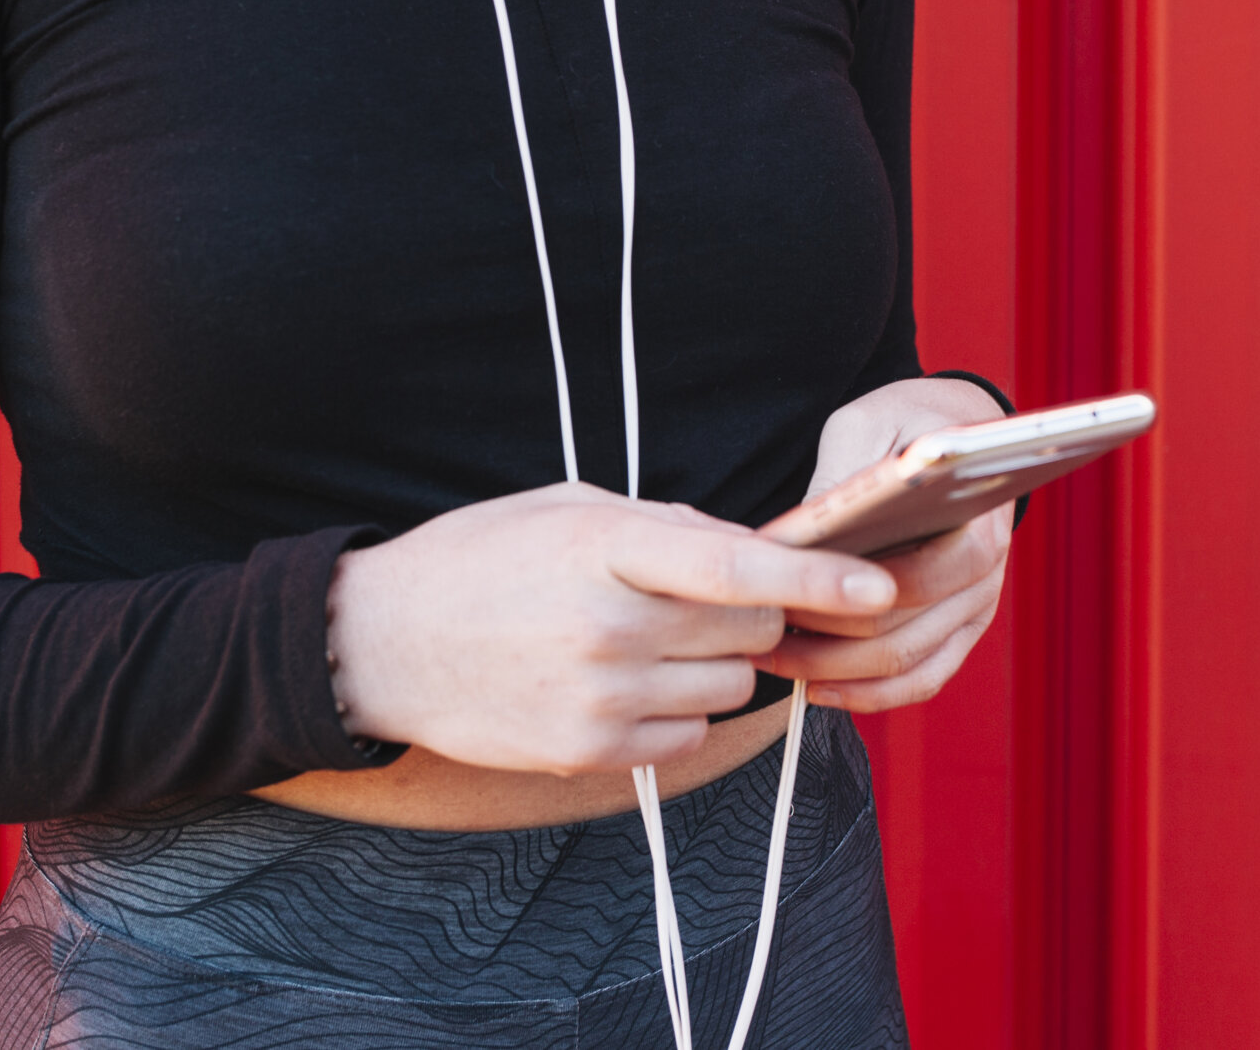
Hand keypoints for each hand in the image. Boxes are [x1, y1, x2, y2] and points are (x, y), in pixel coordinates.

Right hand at [326, 482, 896, 774]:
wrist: (380, 644)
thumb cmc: (480, 560)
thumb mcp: (567, 508)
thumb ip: (664, 525)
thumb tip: (750, 549)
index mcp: (604, 548)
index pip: (734, 564)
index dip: (817, 576)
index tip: (879, 586)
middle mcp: (609, 626)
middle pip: (749, 629)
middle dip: (750, 611)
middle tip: (696, 599)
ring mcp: (599, 697)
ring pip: (728, 687)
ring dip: (712, 664)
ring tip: (641, 639)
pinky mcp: (589, 752)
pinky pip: (687, 736)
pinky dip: (676, 711)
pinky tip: (619, 683)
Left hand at [756, 377, 1012, 711]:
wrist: (954, 436)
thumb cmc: (905, 425)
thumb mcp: (865, 428)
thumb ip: (840, 479)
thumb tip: (799, 538)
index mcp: (976, 522)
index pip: (911, 583)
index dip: (839, 601)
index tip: (778, 597)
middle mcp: (986, 575)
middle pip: (900, 635)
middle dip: (822, 644)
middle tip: (756, 635)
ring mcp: (976, 609)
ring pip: (904, 667)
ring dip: (834, 674)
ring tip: (772, 660)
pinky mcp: (961, 631)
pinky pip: (919, 681)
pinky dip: (868, 694)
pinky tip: (816, 687)